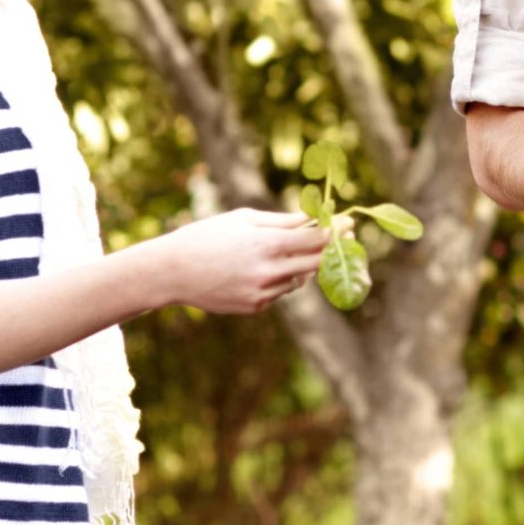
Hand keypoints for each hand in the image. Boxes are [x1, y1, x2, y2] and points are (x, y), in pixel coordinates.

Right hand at [157, 209, 327, 313]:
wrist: (172, 271)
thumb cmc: (207, 236)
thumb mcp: (243, 219)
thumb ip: (282, 222)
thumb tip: (313, 217)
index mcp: (267, 244)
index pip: (316, 239)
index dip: (337, 231)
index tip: (350, 223)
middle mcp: (269, 271)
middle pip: (317, 263)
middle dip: (332, 250)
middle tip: (343, 239)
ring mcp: (262, 293)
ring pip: (299, 281)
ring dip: (299, 267)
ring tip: (276, 254)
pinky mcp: (255, 307)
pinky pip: (279, 293)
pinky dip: (277, 281)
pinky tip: (253, 271)